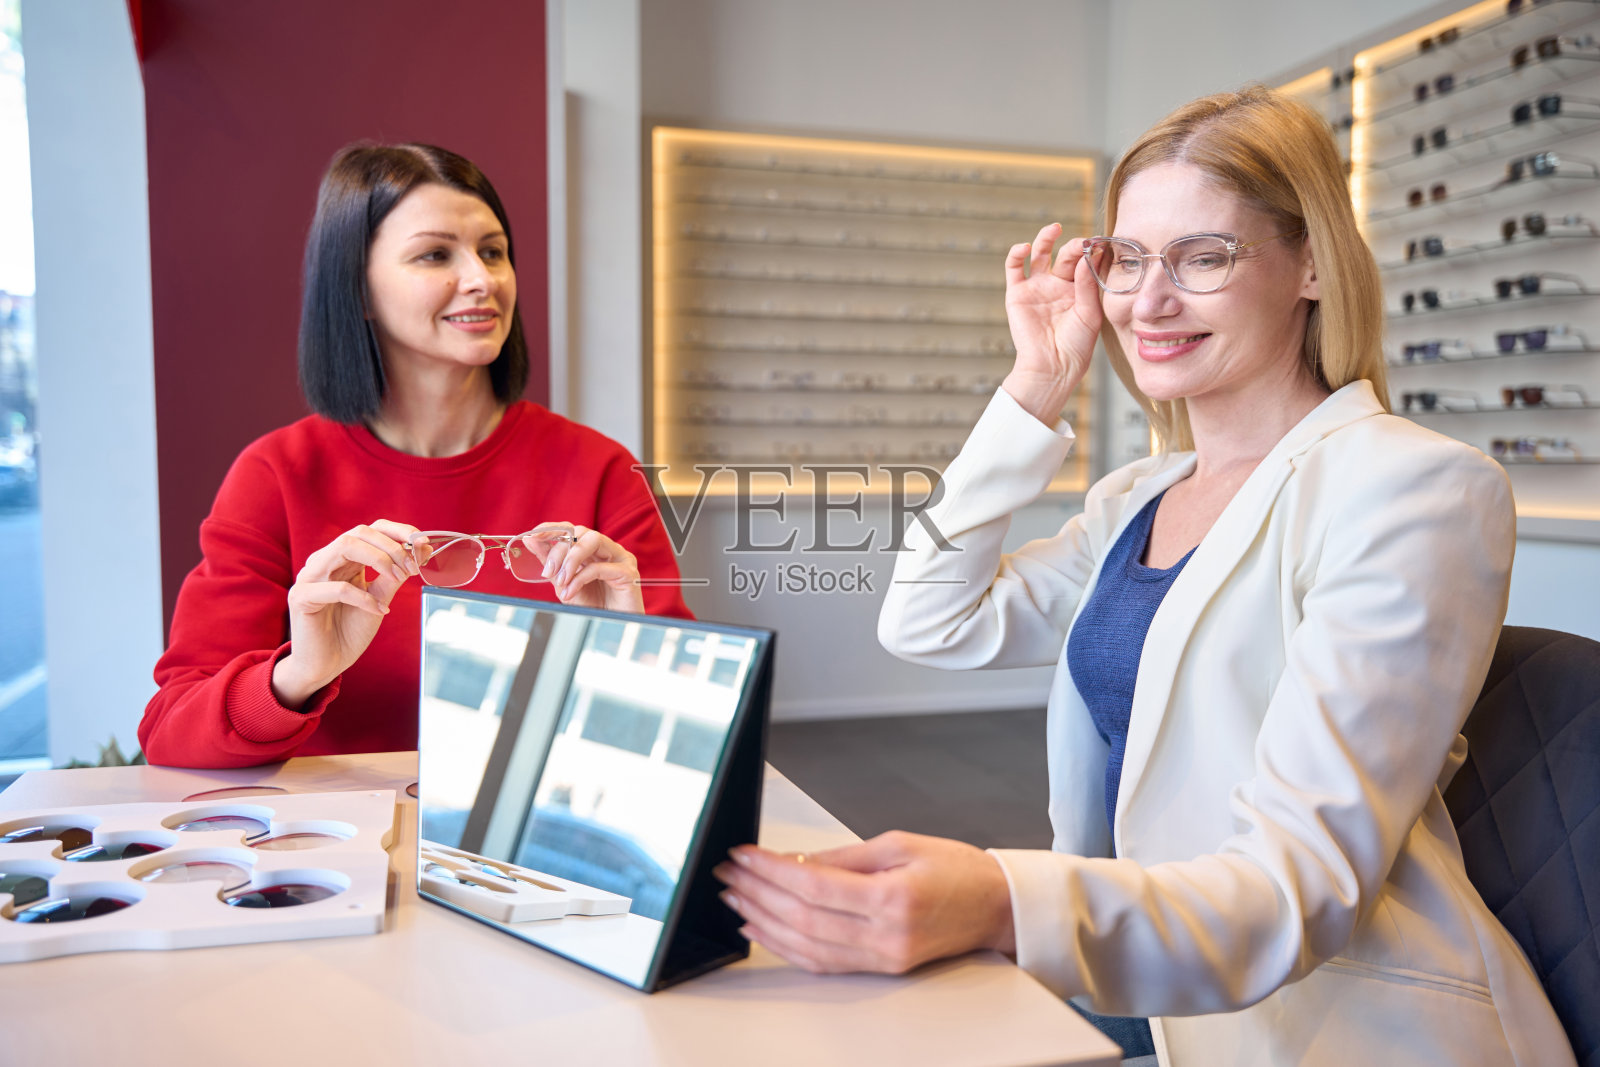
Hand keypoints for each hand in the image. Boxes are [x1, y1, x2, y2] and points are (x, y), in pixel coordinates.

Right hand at [271, 520, 421, 708]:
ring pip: (345, 547)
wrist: (325, 664)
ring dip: (379, 559)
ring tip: (399, 578)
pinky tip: (379, 610)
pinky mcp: (302, 597)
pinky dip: (364, 597)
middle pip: (359, 533)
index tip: (423, 543)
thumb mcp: (379, 599)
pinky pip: (337, 589)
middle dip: (392, 546)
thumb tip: (421, 551)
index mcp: (343, 559)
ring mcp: (310, 576)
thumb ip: (394, 576)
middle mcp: (324, 561)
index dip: (398, 531)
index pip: (370, 530)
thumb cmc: (349, 631)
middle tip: (413, 566)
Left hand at [521, 522, 645, 613]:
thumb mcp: (563, 583)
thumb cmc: (592, 605)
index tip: (533, 536)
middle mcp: (607, 548)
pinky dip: (580, 578)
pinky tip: (571, 592)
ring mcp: (620, 557)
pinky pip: (600, 567)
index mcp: (592, 549)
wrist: (610, 628)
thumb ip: (550, 562)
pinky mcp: (628, 571)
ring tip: (561, 580)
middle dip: (559, 550)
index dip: (551, 528)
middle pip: (580, 532)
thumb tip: (530, 541)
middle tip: (548, 571)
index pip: (571, 528)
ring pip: (593, 540)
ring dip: (571, 559)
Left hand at [711, 830, 1015, 974]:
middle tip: (729, 873)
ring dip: (764, 922)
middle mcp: (887, 935)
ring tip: (736, 899)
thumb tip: (794, 861)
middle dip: (757, 893)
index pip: (813, 885)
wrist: (997, 906)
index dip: (770, 870)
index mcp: (893, 897)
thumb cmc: (958, 869)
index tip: (743, 855)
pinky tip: (765, 930)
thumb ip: (844, 856)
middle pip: (803, 918)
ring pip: (807, 946)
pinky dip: (787, 947)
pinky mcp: (882, 968)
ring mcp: (883, 957)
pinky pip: (824, 963)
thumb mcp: (900, 843)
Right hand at [1002, 222, 1103, 423]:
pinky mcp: (1017, 292)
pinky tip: (1025, 248)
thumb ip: (1087, 284)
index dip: (1093, 251)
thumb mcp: (1090, 313)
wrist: (1052, 367)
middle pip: (1065, 255)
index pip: (1085, 262)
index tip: (1102, 243)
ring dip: (1045, 238)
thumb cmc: (1075, 346)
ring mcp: (1037, 287)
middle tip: (1083, 242)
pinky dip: (1016, 254)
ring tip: (1055, 229)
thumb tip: (1086, 256)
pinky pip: (1013, 267)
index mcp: (1078, 290)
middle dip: (1075, 246)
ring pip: (1039, 254)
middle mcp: (1057, 285)